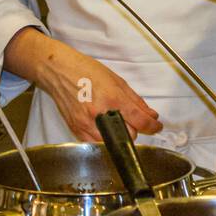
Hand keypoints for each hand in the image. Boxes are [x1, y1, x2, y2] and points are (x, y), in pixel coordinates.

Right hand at [36, 42, 161, 142]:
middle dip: (134, 129)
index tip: (156, 127)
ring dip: (118, 135)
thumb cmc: (86, 71)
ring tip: (114, 121)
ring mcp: (86, 125)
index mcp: (112, 98)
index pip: (140, 121)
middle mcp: (99, 114)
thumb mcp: (116, 80)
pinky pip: (96, 143)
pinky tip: (101, 125)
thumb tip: (150, 115)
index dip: (152, 126)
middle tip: (130, 119)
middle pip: (128, 135)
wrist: (59, 72)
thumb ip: (135, 100)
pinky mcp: (76, 131)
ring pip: (112, 143)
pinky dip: (103, 137)